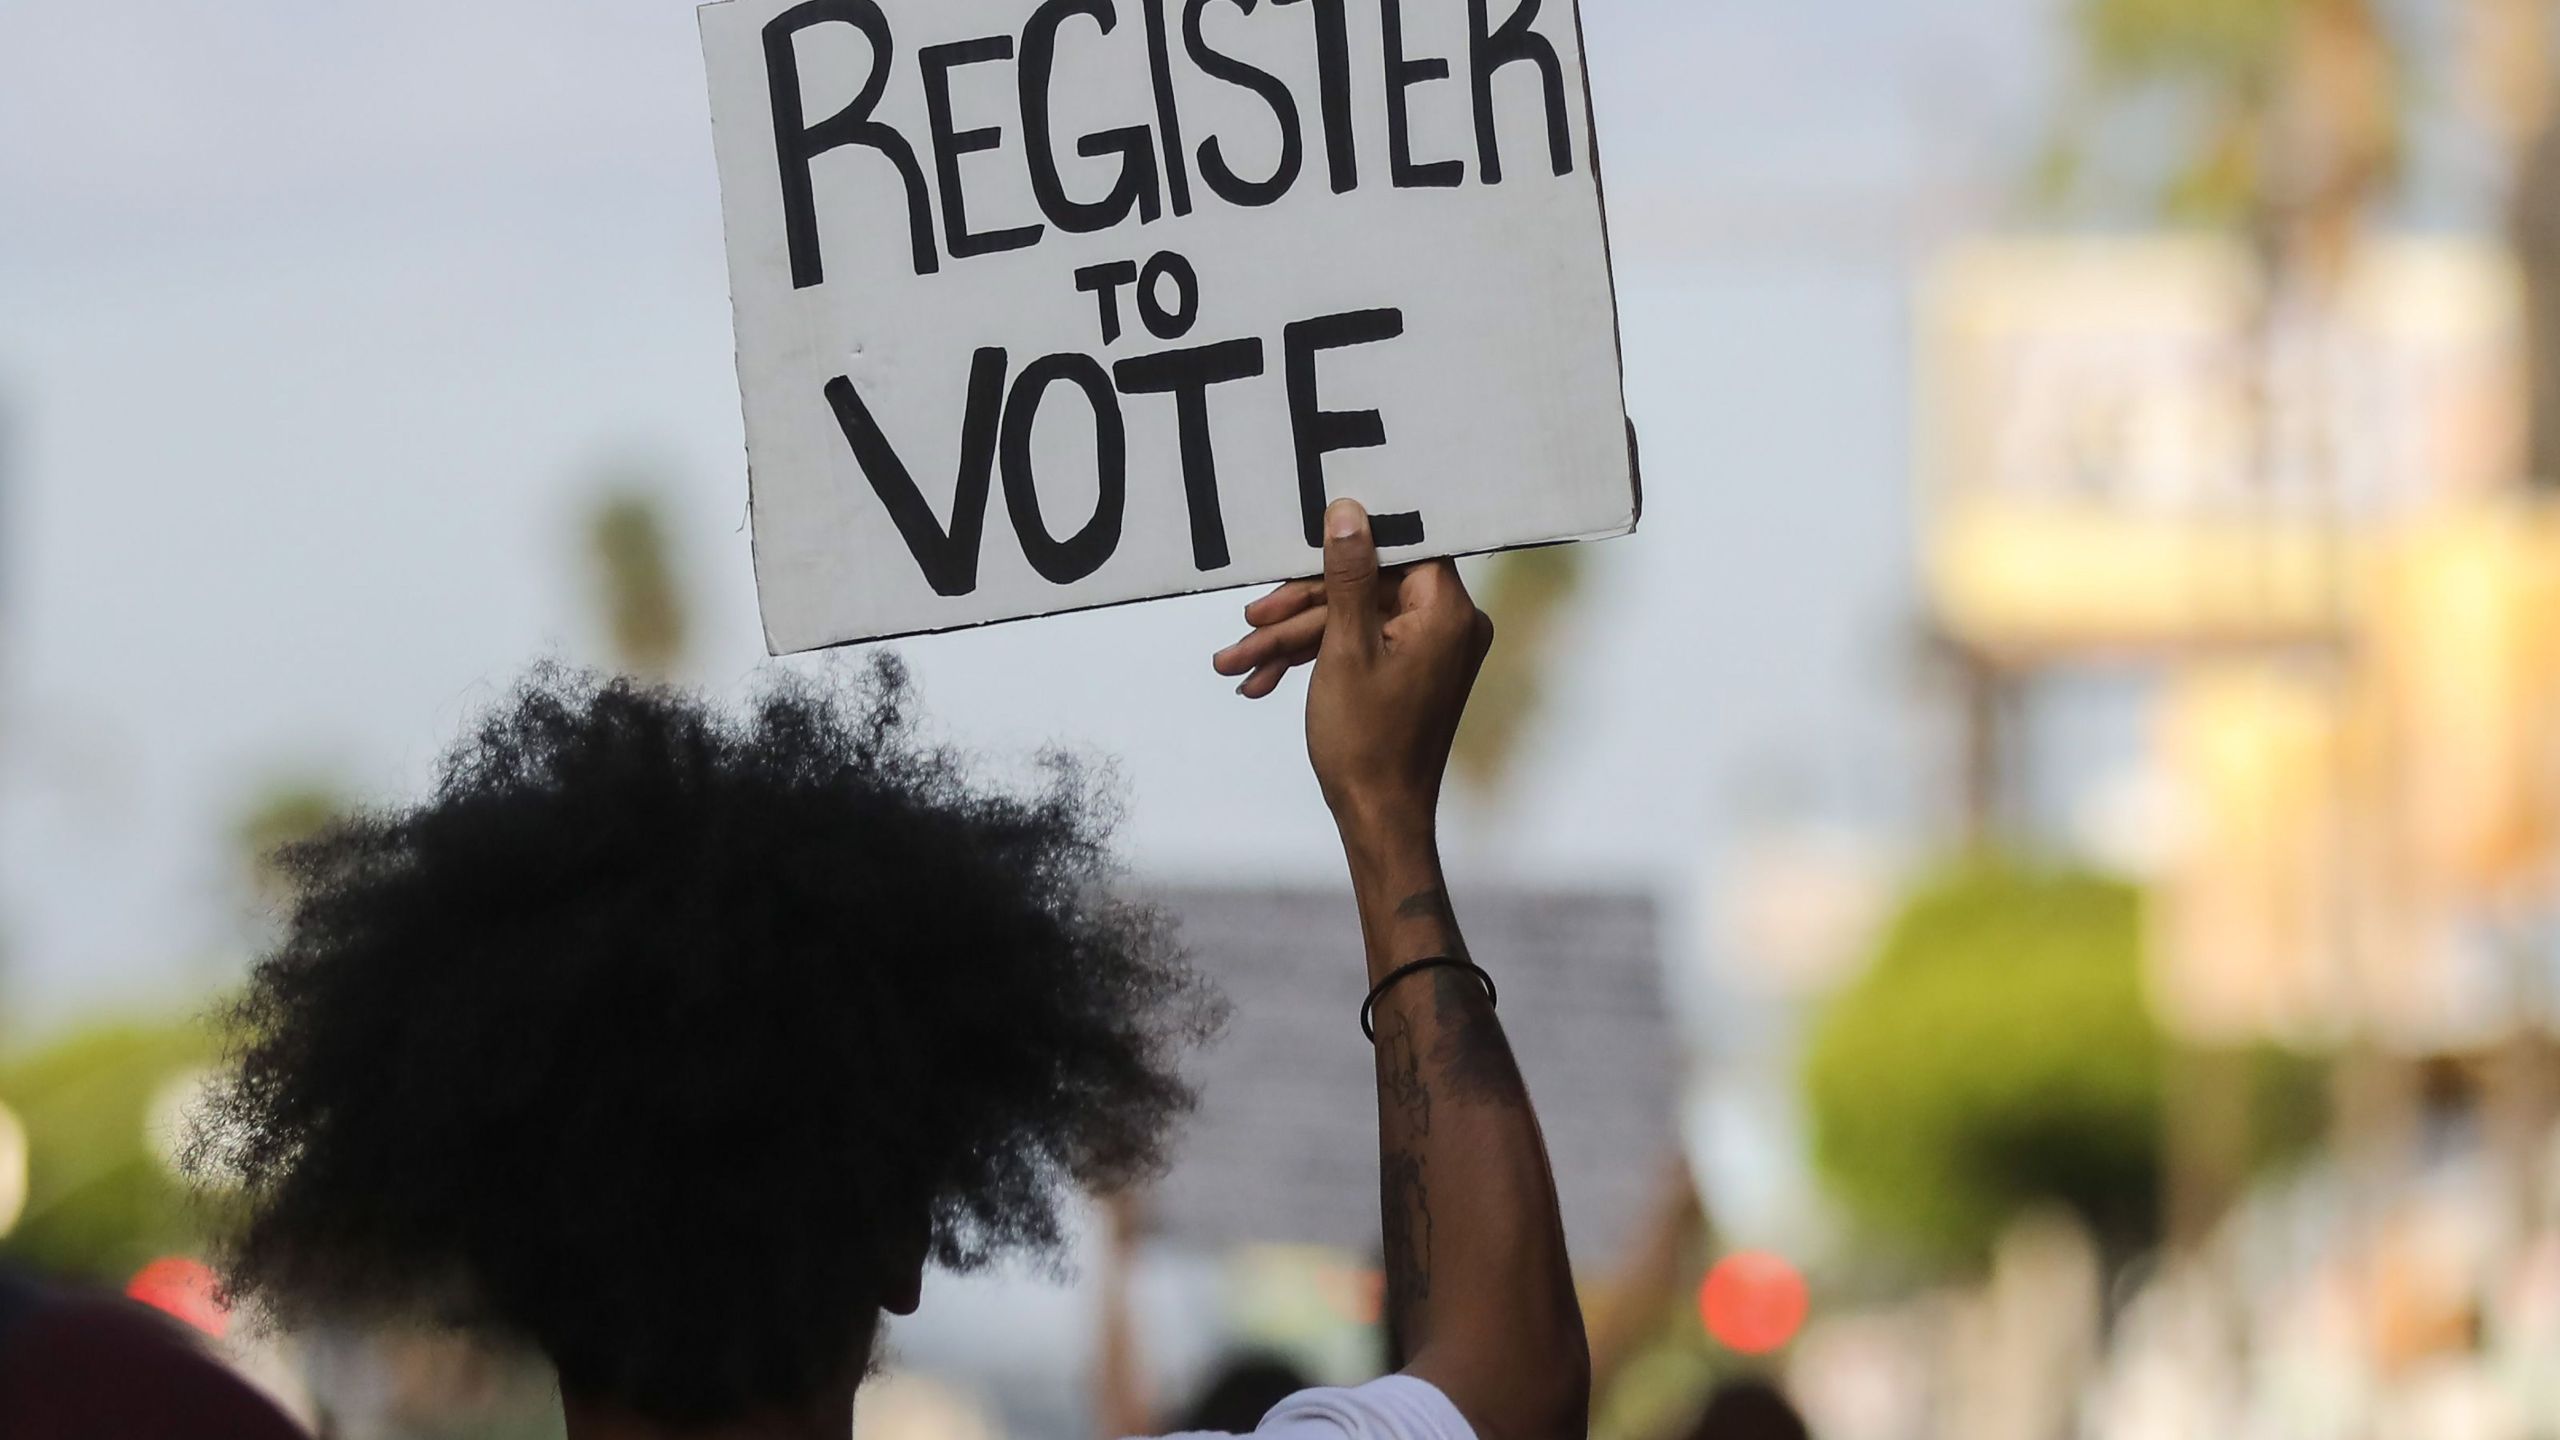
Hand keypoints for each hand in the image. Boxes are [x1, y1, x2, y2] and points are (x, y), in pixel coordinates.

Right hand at [1213, 501, 1492, 842]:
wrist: (1378, 816)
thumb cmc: (1367, 741)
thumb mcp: (1345, 648)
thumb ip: (1347, 575)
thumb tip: (1349, 511)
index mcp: (1446, 612)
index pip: (1400, 548)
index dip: (1347, 544)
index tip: (1300, 545)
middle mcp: (1449, 625)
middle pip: (1367, 585)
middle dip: (1300, 610)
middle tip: (1249, 623)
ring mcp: (1429, 650)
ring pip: (1355, 620)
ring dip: (1294, 640)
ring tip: (1236, 663)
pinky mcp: (1410, 671)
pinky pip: (1362, 647)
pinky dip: (1316, 660)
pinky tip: (1262, 681)